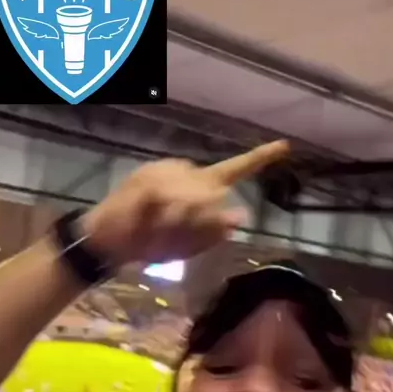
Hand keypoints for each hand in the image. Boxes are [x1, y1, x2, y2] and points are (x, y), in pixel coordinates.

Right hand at [84, 140, 288, 264]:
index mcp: (199, 186)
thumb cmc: (149, 242)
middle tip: (170, 236)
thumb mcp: (187, 245)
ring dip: (179, 225)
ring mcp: (166, 174)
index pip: (234, 170)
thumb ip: (212, 232)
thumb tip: (239, 217)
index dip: (259, 158)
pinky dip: (164, 220)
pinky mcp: (148, 182)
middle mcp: (188, 175)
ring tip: (158, 232)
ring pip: (195, 200)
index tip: (285, 146)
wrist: (107, 239)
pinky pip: (171, 202)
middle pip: (214, 196)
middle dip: (199, 223)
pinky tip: (150, 224)